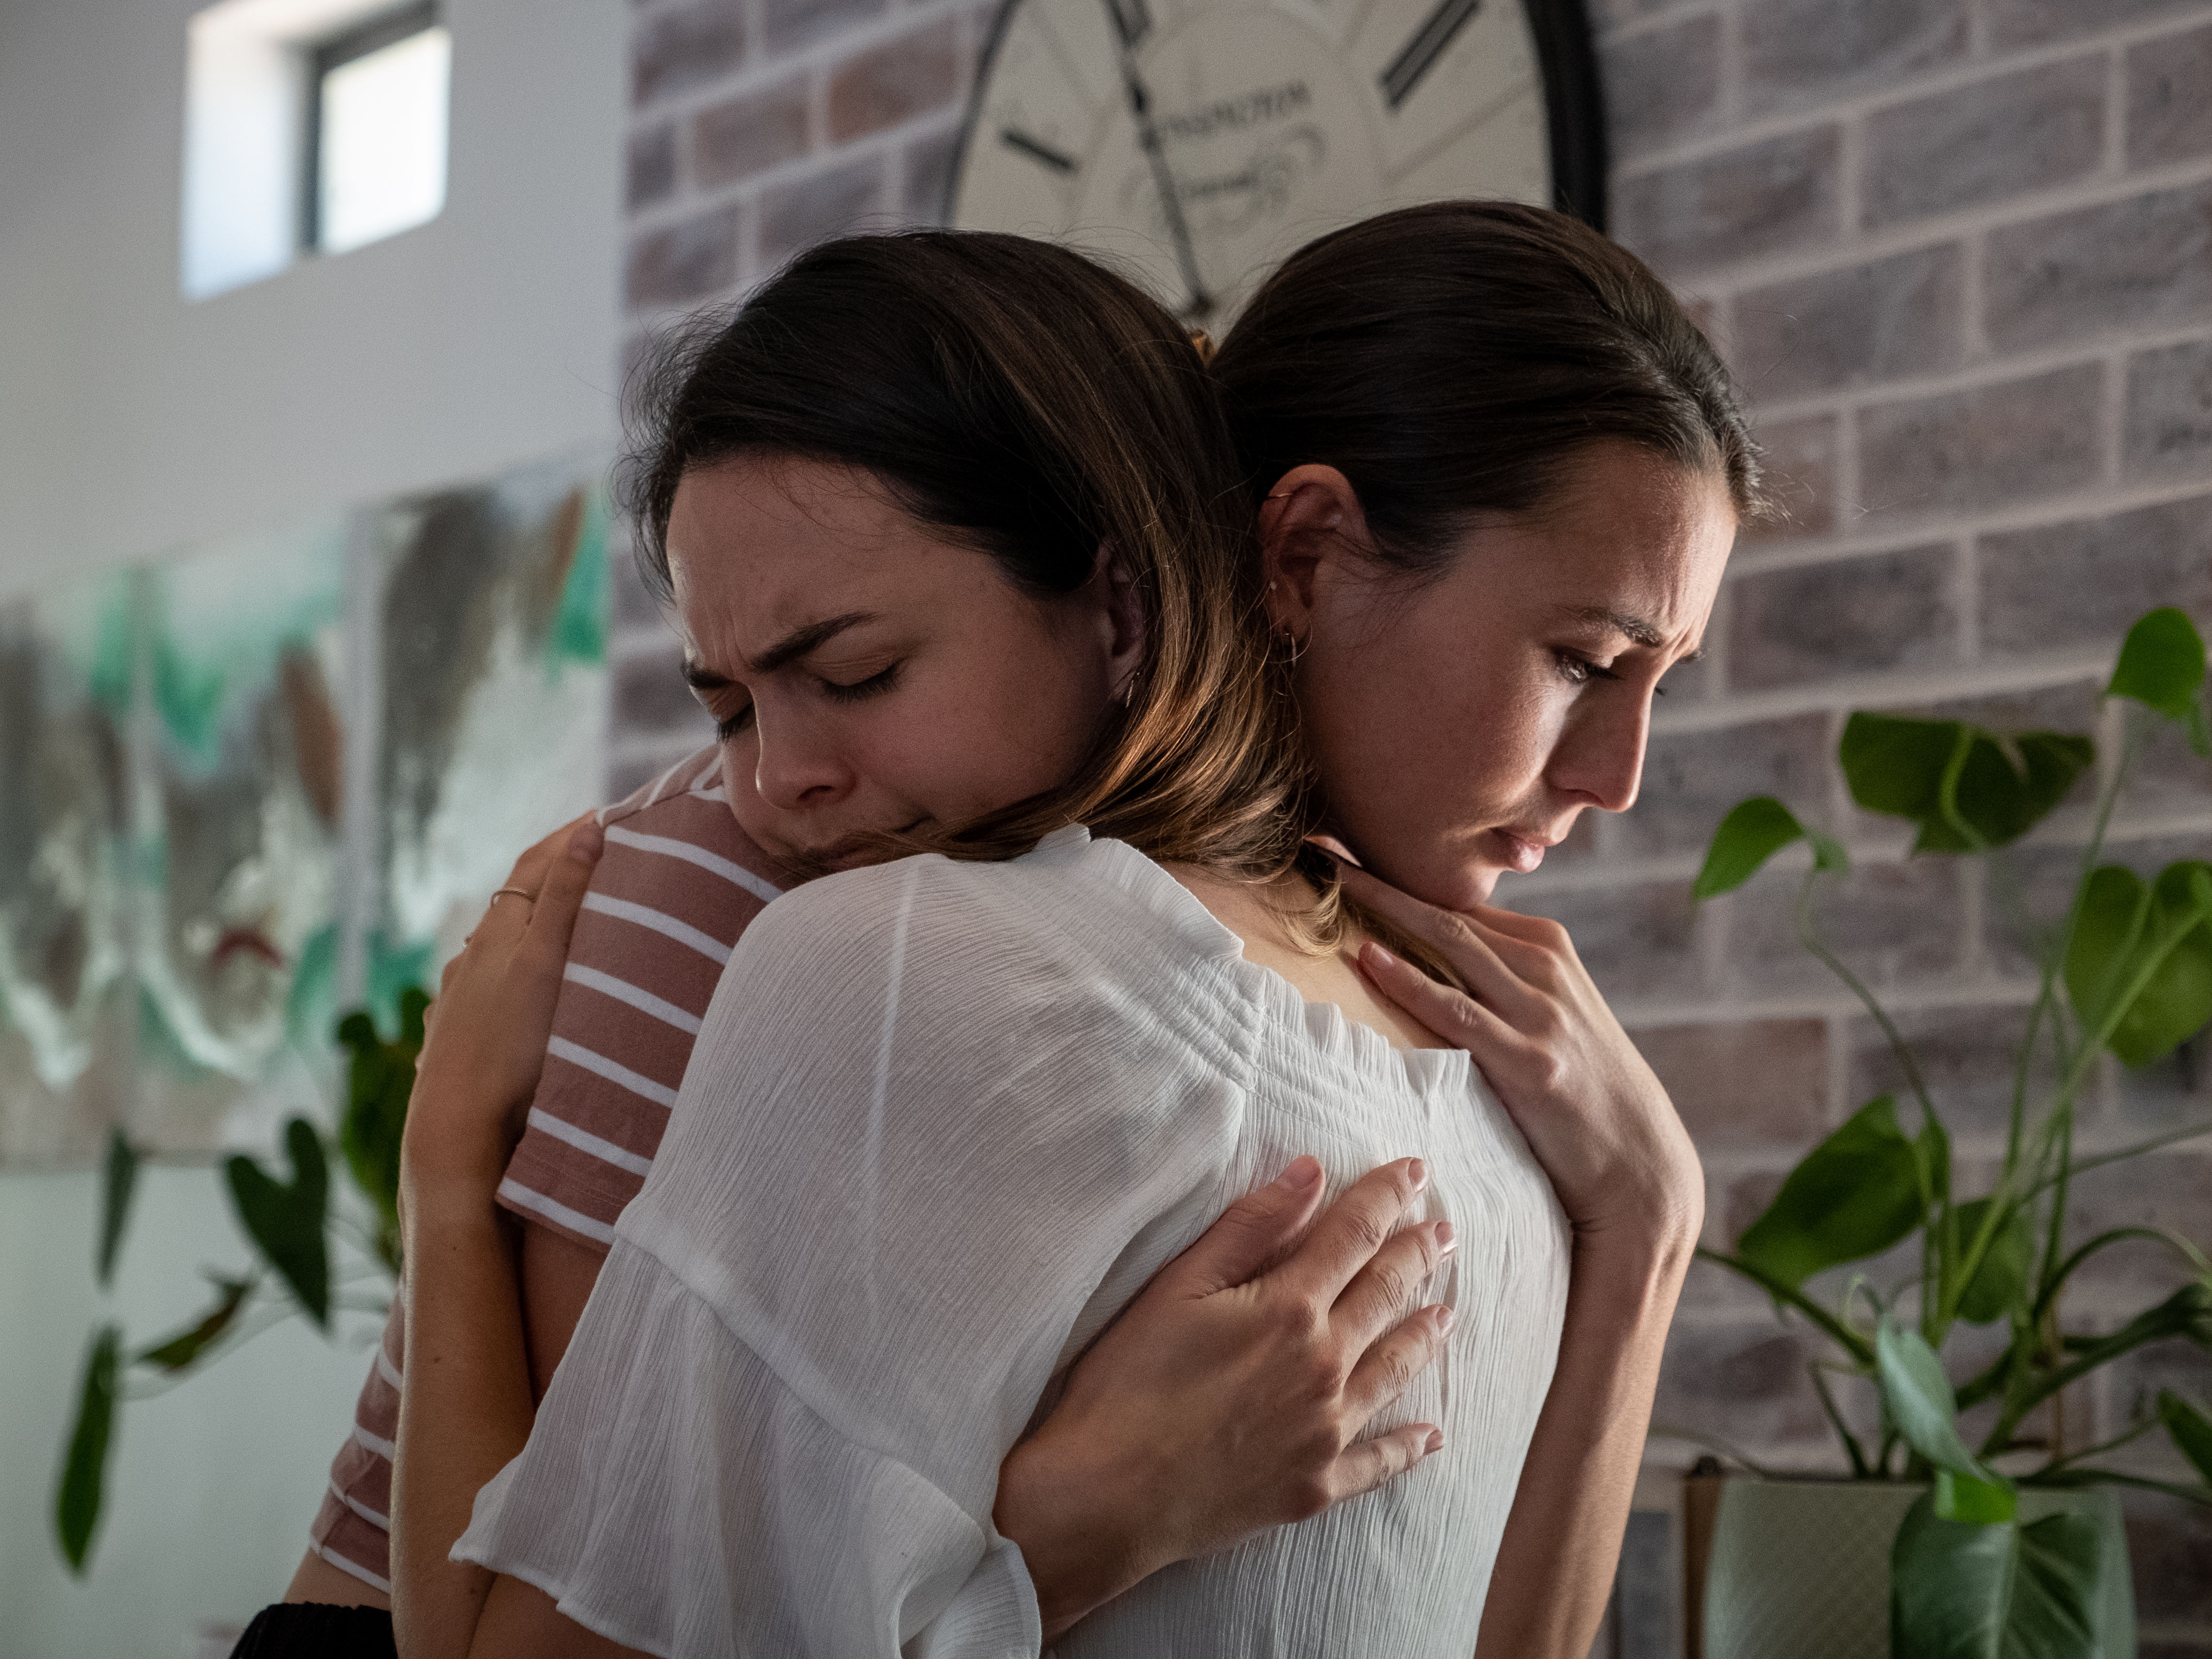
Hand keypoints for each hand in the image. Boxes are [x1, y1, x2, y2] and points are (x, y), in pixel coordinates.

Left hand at [400, 818, 601, 1219]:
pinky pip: (492, 995)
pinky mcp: (460, 1042)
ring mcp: (461, 1003)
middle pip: (517, 905)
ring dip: (535, 932)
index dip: (571, 837)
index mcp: (497, 933)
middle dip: (557, 880)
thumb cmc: (508, 1044)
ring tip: (572, 931)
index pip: (535, 865)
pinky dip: (518, 979)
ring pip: (501, 952)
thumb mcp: (544, 962)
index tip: (610, 816)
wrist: (457, 1130)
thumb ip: (567, 898)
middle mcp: (471, 961)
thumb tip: (587, 831)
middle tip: (603, 864)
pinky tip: (526, 996)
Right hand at [995, 1156, 1454, 1635]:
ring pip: (1394, 1370)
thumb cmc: (1128, 1384)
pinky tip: (1432, 1435)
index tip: (1416, 1171)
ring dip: (1423, 1334)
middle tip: (1445, 1232)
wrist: (1108, 1496)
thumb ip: (1250, 1227)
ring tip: (1447, 1311)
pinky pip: (1379, 1461)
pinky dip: (1408, 1446)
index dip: (1387, 1196)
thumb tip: (1311, 1173)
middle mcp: (1323, 1367)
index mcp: (1289, 1309)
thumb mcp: (1178, 1287)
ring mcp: (1325, 1432)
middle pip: (1385, 1295)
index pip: (1354, 1235)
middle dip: (1417, 1256)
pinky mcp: (1315, 1487)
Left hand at [1337, 862, 1702, 1249]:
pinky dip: (1411, 981)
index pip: (1461, 903)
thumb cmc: (1583, 1083)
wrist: (1639, 1160)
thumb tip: (1435, 947)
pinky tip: (1370, 958)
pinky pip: (1457, 1013)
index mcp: (1548, 946)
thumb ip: (1503, 974)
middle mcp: (1546, 968)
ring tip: (1334, 883)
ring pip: (1452, 947)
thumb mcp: (1550, 1009)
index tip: (1346, 856)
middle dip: (1384, 880)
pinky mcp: (1531, 1063)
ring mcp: (1541, 1014)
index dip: (1400, 878)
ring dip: (1389, 910)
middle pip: (1449, 913)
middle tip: (1325, 851)